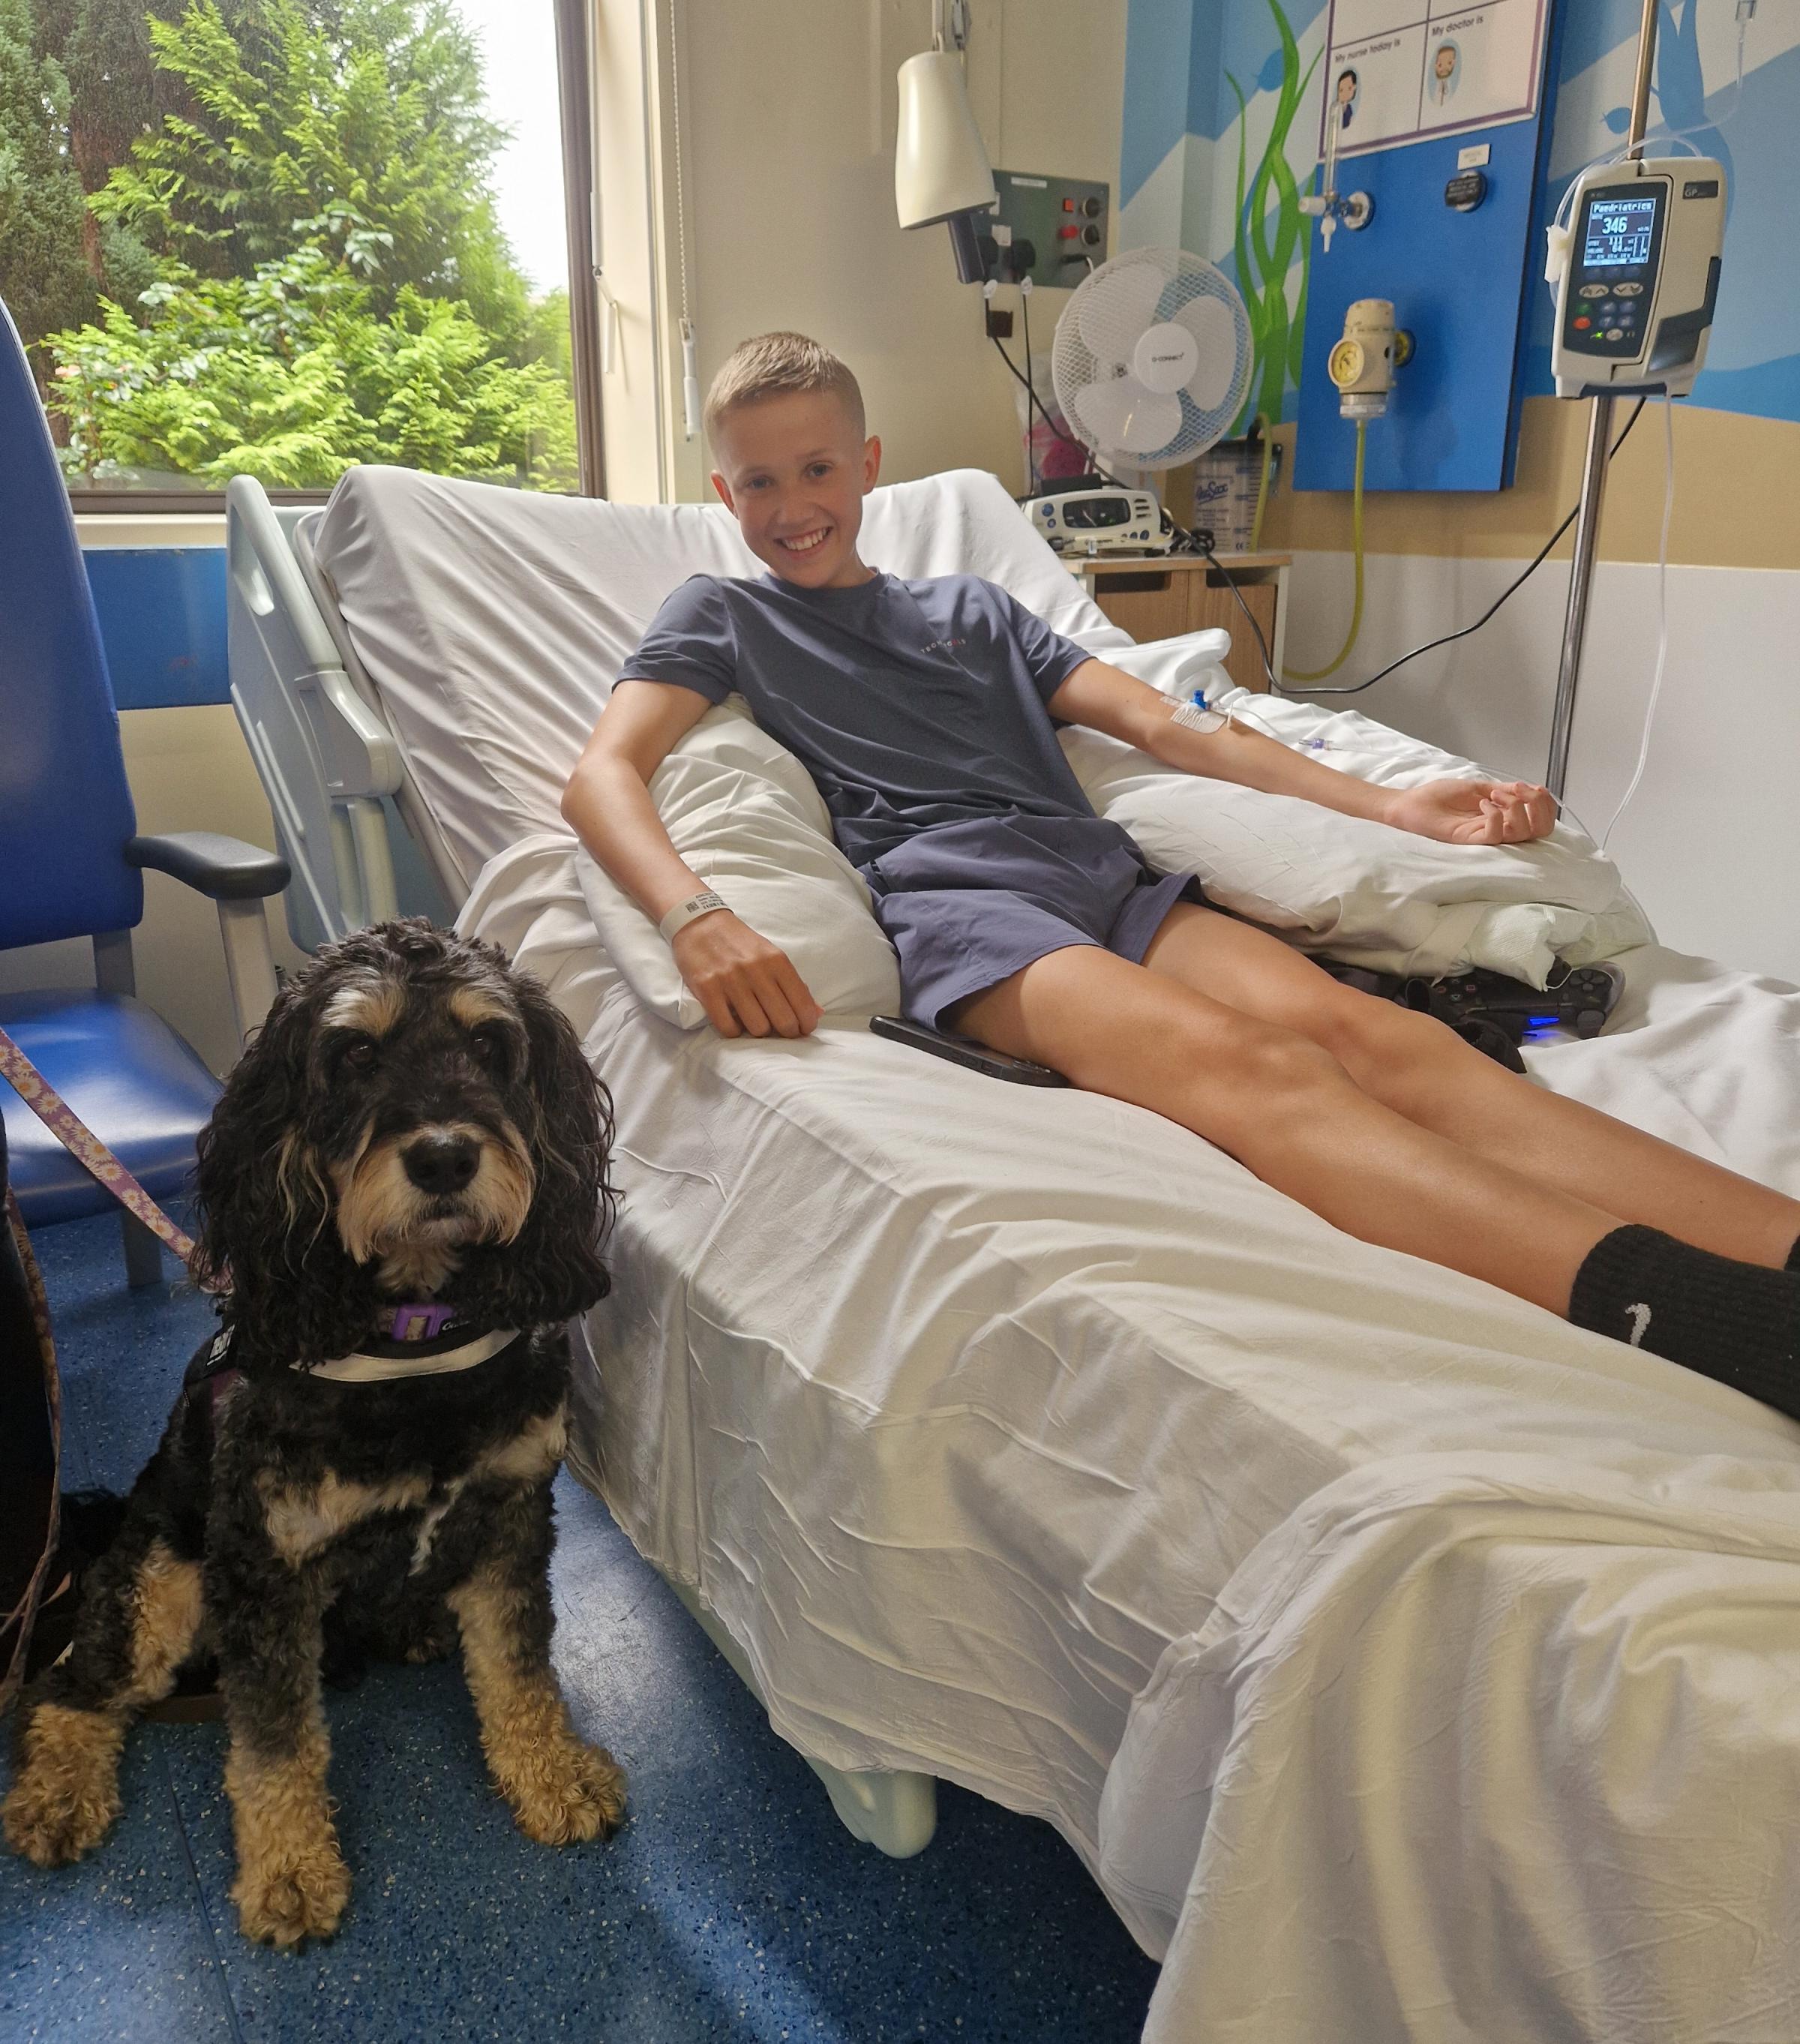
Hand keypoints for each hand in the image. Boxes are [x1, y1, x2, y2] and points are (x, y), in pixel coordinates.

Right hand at [670, 911, 821, 1037]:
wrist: (700, 924)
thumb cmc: (741, 944)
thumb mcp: (772, 956)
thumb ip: (794, 984)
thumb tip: (817, 1013)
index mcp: (777, 961)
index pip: (802, 1003)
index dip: (806, 1024)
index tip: (803, 1029)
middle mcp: (756, 970)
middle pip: (783, 1021)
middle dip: (787, 1033)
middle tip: (781, 1032)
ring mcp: (730, 980)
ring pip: (758, 1028)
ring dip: (759, 1032)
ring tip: (756, 1023)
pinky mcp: (707, 989)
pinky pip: (728, 1027)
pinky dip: (734, 1031)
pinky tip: (735, 1022)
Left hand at [1383, 777, 1556, 845]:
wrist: (1411, 802)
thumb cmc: (1439, 796)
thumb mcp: (1479, 786)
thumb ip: (1505, 789)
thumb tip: (1530, 788)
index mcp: (1505, 817)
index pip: (1542, 820)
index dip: (1544, 802)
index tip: (1526, 786)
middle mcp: (1500, 829)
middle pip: (1541, 830)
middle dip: (1538, 805)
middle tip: (1518, 791)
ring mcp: (1485, 836)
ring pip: (1521, 833)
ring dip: (1515, 806)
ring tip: (1493, 795)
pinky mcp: (1469, 841)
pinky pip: (1494, 835)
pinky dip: (1494, 815)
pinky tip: (1482, 804)